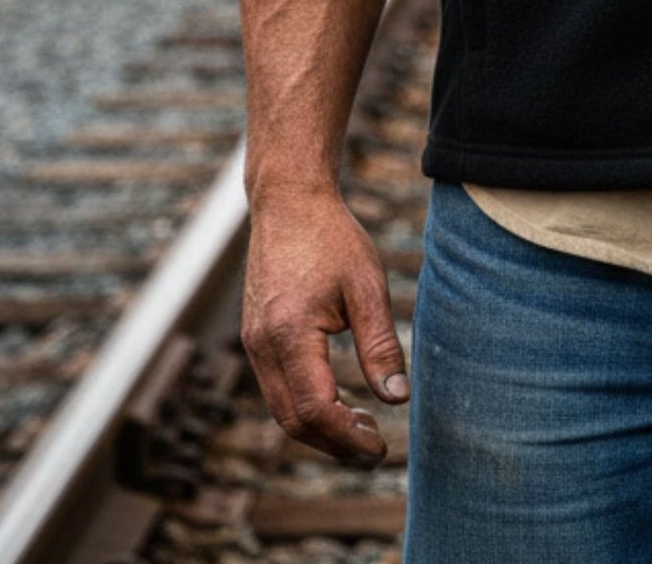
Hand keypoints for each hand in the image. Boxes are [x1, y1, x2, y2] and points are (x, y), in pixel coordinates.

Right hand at [240, 188, 408, 465]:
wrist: (289, 202)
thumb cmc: (332, 238)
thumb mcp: (366, 287)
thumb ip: (380, 345)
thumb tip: (398, 399)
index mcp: (289, 336)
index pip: (316, 410)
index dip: (348, 437)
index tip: (380, 447)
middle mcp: (262, 347)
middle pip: (293, 421)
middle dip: (334, 443)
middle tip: (375, 448)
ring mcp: (253, 343)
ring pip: (281, 409)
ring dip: (319, 428)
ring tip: (362, 426)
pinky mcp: (255, 337)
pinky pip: (276, 388)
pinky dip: (304, 406)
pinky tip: (338, 399)